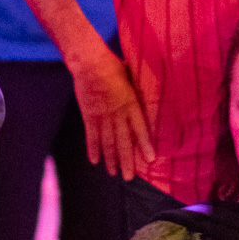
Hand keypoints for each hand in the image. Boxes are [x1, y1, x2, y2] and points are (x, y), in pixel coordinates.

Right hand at [71, 45, 154, 179]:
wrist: (89, 62)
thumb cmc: (112, 65)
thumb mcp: (132, 77)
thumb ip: (138, 90)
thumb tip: (150, 93)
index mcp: (130, 103)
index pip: (140, 128)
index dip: (145, 144)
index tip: (150, 160)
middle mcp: (117, 113)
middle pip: (123, 141)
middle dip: (126, 161)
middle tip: (128, 177)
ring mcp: (101, 116)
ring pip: (107, 142)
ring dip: (110, 159)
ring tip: (113, 173)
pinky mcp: (88, 115)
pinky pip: (90, 135)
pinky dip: (92, 148)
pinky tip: (94, 160)